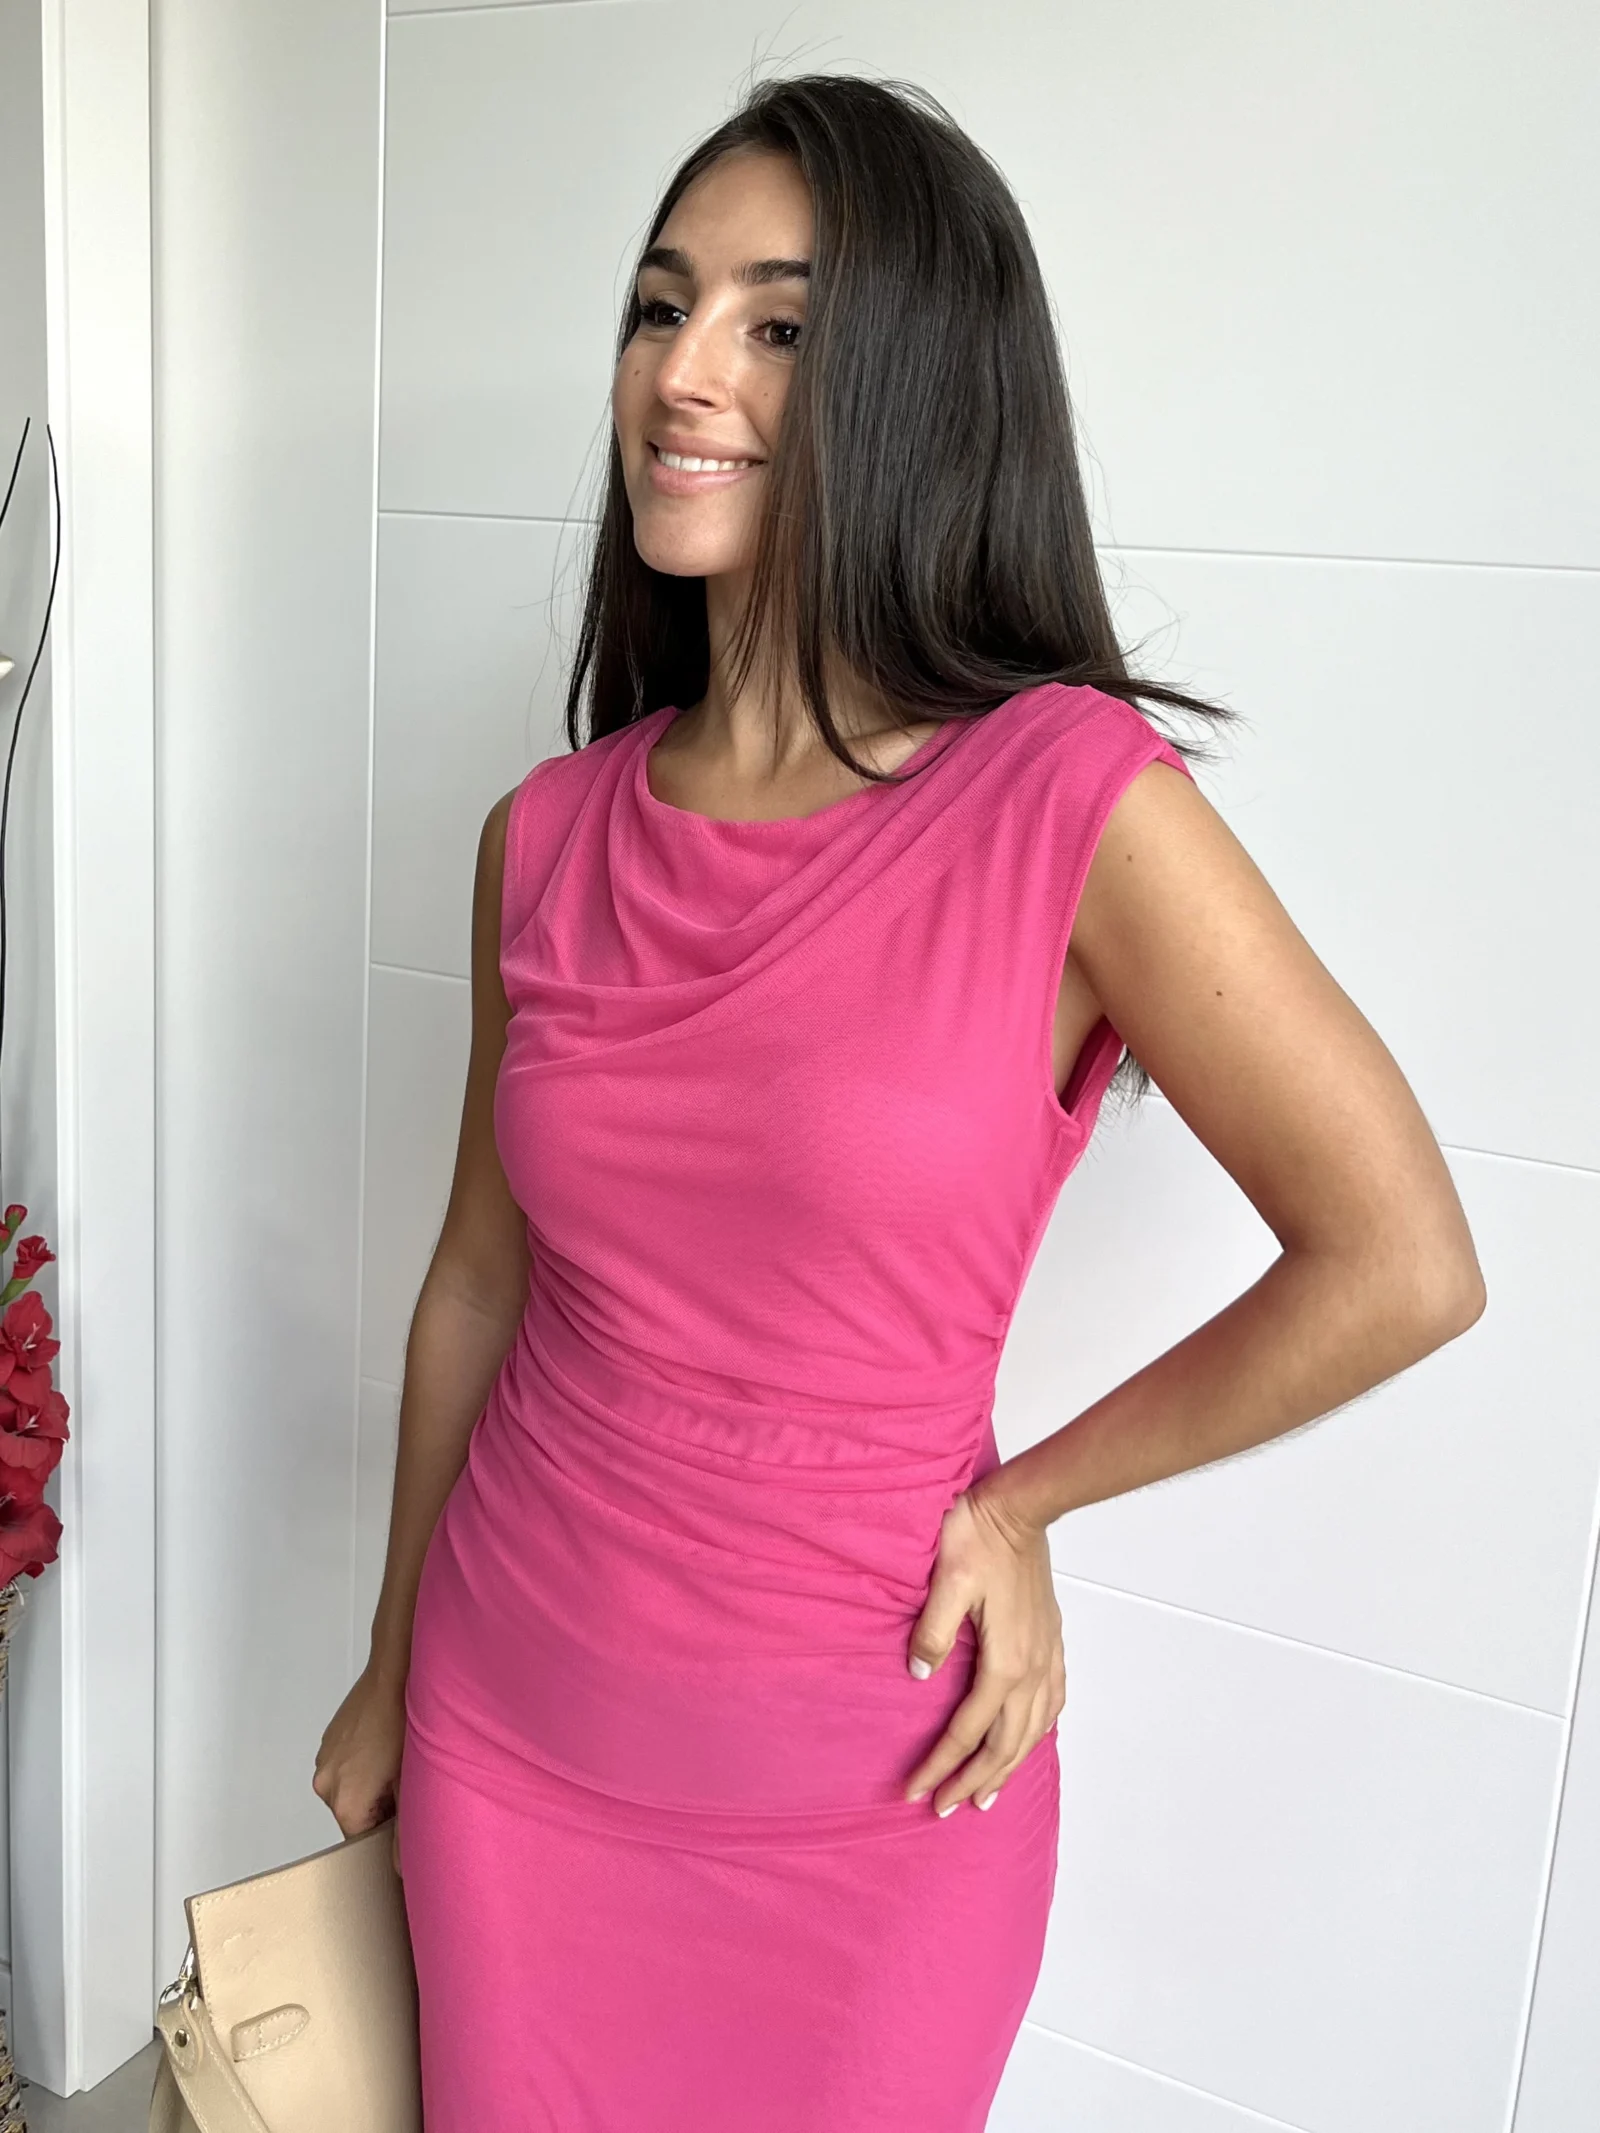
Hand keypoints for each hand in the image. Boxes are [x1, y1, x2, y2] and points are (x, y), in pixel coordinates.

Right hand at [312, 1662, 407, 1872]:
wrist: (393, 1675)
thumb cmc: (404, 1723)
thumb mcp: (411, 1782)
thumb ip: (404, 1830)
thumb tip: (399, 1867)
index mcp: (344, 1803)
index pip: (362, 1841)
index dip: (388, 1832)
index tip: (405, 1814)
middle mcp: (325, 1786)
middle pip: (354, 1816)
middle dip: (380, 1807)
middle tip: (405, 1781)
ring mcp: (324, 1761)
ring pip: (350, 1790)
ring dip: (371, 1785)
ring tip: (395, 1759)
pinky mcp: (328, 1743)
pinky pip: (345, 1768)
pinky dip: (363, 1765)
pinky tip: (385, 1746)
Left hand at [901, 1484, 1064, 1815]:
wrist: (1019, 1508)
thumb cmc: (978, 1537)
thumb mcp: (945, 1581)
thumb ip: (932, 1632)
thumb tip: (919, 1677)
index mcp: (1005, 1662)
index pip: (967, 1731)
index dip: (940, 1765)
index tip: (915, 1790)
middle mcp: (1032, 1669)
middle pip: (1004, 1744)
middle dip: (973, 1780)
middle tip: (944, 1808)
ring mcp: (1047, 1656)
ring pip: (1032, 1731)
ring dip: (1009, 1766)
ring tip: (987, 1794)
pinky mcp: (1052, 1641)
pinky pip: (1052, 1703)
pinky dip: (1039, 1732)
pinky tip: (1031, 1738)